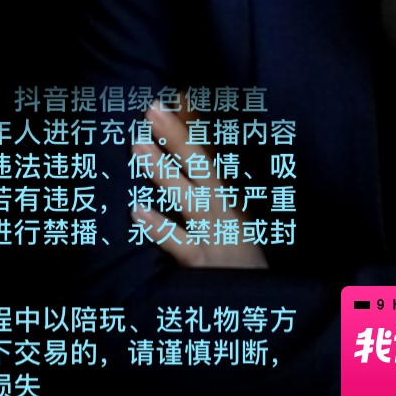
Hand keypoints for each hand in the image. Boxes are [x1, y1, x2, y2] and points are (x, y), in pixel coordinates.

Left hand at [131, 96, 268, 268]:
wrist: (258, 303)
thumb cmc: (235, 253)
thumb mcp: (230, 213)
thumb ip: (208, 179)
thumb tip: (184, 139)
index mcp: (227, 194)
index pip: (211, 152)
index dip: (195, 123)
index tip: (177, 93)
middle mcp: (222, 209)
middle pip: (201, 167)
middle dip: (178, 136)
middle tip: (153, 108)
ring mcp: (213, 235)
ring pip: (188, 198)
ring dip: (163, 171)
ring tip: (138, 146)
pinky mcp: (202, 263)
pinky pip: (179, 243)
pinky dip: (159, 227)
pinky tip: (137, 211)